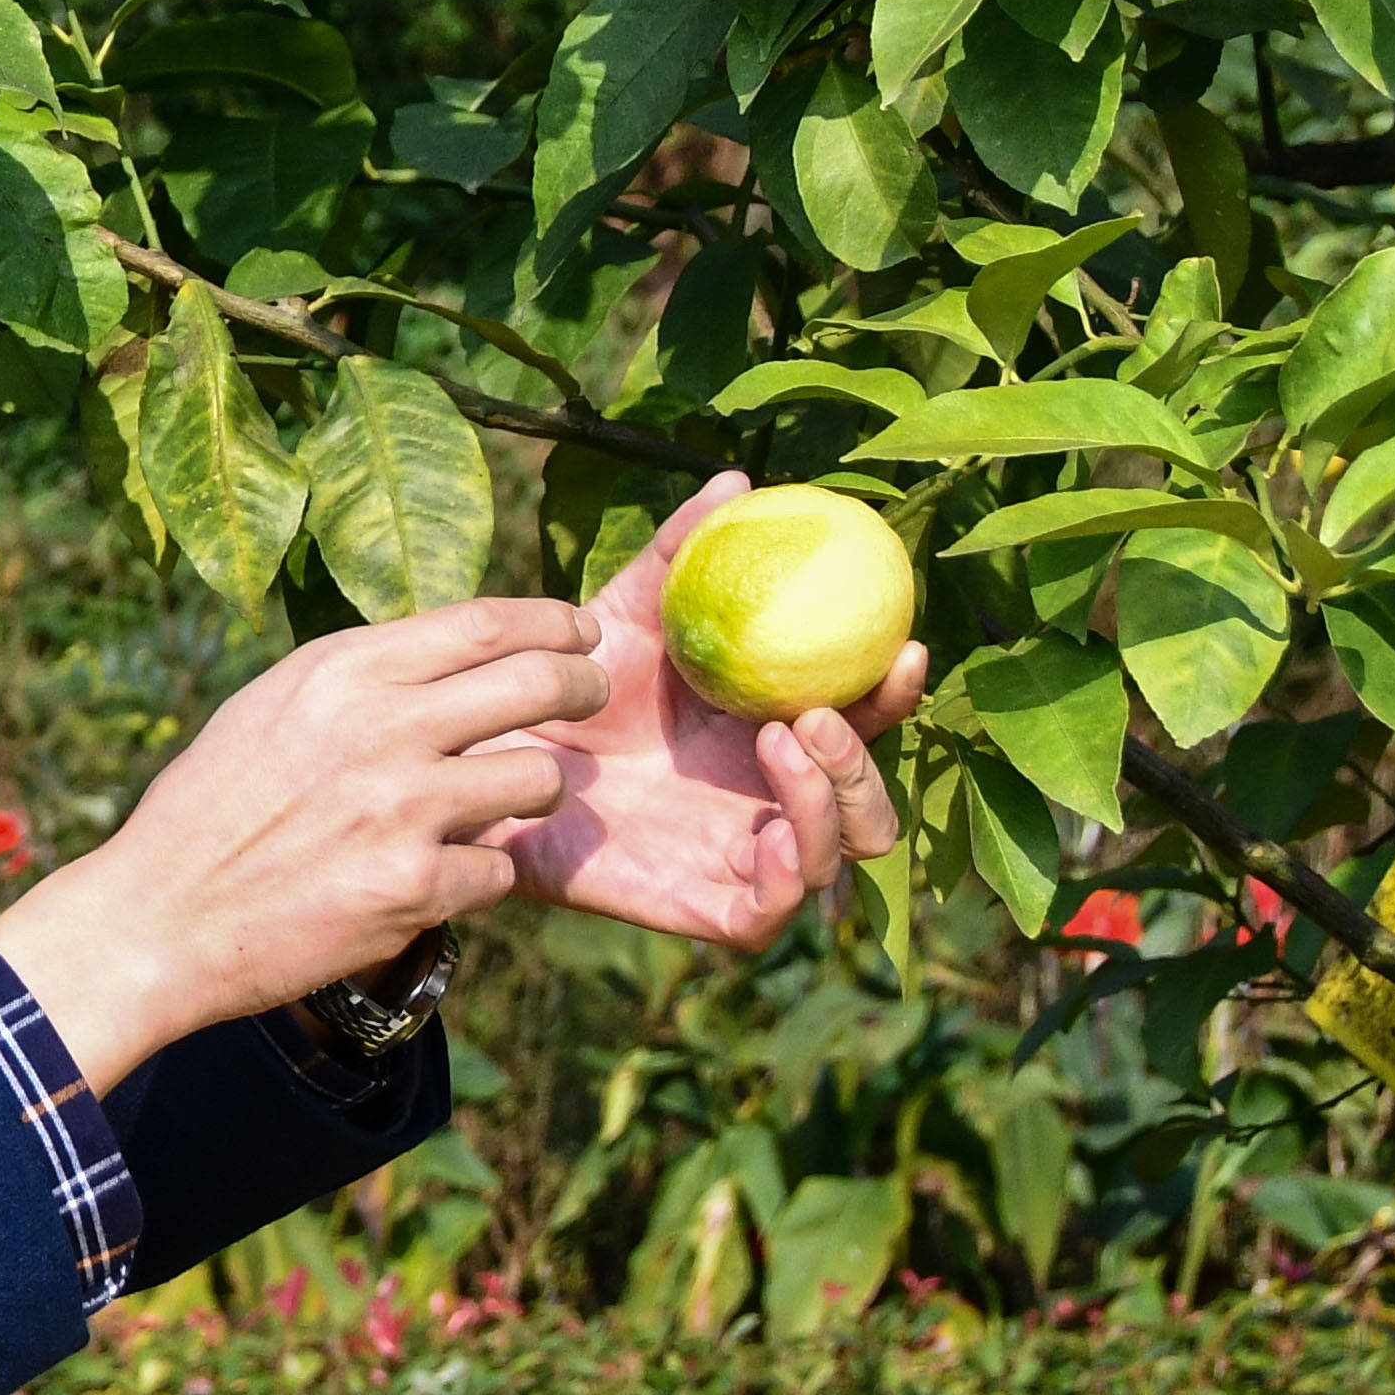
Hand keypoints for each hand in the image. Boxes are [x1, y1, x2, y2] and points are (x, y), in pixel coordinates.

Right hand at [0, 598, 607, 1093]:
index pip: (485, 621)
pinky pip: (500, 871)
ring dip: (536, 794)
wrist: (160, 917)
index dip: (551, 622)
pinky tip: (436, 880)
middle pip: (540, 682)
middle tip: (591, 694)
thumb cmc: (210, 810)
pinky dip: (479, 877)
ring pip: (542, 780)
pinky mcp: (416, 888)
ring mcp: (405, 807)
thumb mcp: (273, 706)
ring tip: (501, 806)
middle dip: (584, 685)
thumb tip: (452, 661)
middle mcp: (383, 726)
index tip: (580, 631)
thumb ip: (362, 681)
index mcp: (343, 669)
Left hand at [502, 476, 926, 950]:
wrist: (489, 758)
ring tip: (777, 743)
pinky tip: (768, 831)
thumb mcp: (622, 611)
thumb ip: (678, 552)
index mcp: (772, 732)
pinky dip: (791, 874)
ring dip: (831, 801)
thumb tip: (738, 481)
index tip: (904, 645)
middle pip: (871, 802)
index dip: (894, 691)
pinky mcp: (705, 910)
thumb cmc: (564, 686)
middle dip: (867, 759)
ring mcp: (742, 859)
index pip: (860, 720)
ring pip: (839, 853)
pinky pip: (775, 912)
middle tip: (814, 711)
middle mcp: (771, 800)